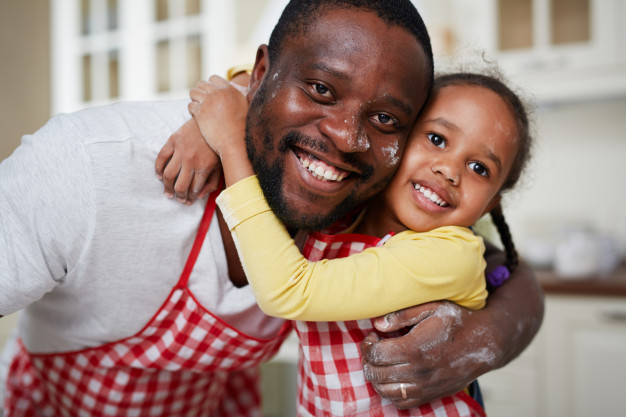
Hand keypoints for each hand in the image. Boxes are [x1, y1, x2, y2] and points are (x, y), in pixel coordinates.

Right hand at [155, 119, 221, 203]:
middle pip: (180, 186)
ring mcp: (180, 150)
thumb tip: (199, 196)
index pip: (193, 189)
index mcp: (204, 167)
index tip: (188, 201)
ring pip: (168, 175)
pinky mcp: (173, 140)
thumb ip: (212, 183)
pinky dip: (158, 169)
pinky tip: (160, 176)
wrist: (213, 120)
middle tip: (178, 199)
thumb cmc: (217, 146)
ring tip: (168, 192)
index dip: (189, 198)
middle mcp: (191, 160)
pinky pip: (161, 158)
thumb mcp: (220, 165)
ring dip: (167, 187)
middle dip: (179, 196)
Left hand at [188, 75, 247, 156]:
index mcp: (229, 89)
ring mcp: (208, 102)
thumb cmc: (245, 126)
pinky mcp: (200, 114)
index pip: (213, 78)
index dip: (211, 86)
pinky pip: (190, 105)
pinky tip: (198, 116)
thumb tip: (240, 87)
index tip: (212, 95)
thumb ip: (243, 93)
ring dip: (195, 99)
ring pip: (193, 92)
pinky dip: (193, 110)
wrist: (237, 142)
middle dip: (201, 91)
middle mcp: (218, 93)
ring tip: (200, 108)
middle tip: (203, 101)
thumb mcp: (247, 105)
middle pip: (201, 84)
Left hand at [361, 301, 494, 408]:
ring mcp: (424, 386)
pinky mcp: (430, 395)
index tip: (374, 336)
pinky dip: (390, 392)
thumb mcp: (431, 308)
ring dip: (376, 377)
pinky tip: (393, 376)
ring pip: (385, 390)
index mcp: (414, 348)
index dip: (368, 345)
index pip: (376, 354)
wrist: (484, 343)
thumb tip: (377, 323)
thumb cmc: (456, 321)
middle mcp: (418, 371)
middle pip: (376, 373)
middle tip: (375, 348)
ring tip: (382, 363)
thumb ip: (402, 315)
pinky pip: (401, 402)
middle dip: (368, 360)